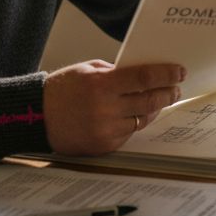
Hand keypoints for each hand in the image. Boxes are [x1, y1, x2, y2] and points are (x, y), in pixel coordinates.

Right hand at [42, 60, 185, 154]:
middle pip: (150, 100)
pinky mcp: (104, 145)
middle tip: (176, 88)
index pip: (144, 77)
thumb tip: (146, 74)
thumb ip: (116, 72)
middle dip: (168, 92)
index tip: (179, 71)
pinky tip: (140, 113)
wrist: (36, 118)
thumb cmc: (61, 89)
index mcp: (101, 84)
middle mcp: (105, 109)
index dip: (166, 74)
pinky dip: (136, 122)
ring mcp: (106, 130)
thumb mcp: (87, 70)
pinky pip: (130, 132)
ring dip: (155, 108)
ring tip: (162, 99)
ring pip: (143, 118)